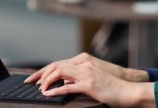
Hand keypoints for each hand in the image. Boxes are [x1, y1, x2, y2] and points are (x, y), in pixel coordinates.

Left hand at [24, 53, 153, 106]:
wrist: (128, 90)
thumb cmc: (111, 86)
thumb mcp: (93, 78)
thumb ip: (78, 77)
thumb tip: (63, 83)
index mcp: (84, 61)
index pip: (58, 63)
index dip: (44, 70)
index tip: (33, 78)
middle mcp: (84, 64)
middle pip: (55, 65)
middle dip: (40, 74)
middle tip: (30, 82)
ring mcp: (86, 73)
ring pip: (59, 72)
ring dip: (46, 81)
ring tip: (40, 89)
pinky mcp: (89, 85)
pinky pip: (67, 87)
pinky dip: (55, 91)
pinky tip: (48, 95)